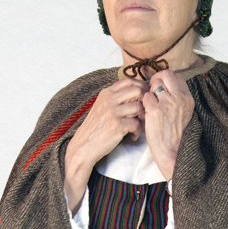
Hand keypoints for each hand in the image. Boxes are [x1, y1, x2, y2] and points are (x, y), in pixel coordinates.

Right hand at [64, 78, 145, 212]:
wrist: (83, 147)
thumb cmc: (94, 129)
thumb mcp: (101, 108)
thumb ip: (115, 99)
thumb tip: (134, 95)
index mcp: (106, 93)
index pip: (128, 81)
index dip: (140, 87)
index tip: (143, 98)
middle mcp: (109, 100)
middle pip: (137, 91)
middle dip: (144, 102)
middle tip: (143, 113)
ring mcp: (113, 112)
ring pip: (139, 107)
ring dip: (142, 118)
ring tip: (137, 127)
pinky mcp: (117, 126)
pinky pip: (136, 124)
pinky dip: (137, 132)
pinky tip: (132, 136)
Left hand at [142, 70, 194, 180]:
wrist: (173, 152)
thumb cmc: (176, 136)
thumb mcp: (184, 114)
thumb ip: (177, 99)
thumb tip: (165, 88)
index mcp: (187, 98)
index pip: (176, 77)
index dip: (166, 79)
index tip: (161, 87)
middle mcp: (178, 98)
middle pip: (166, 75)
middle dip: (157, 80)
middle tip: (152, 90)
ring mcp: (167, 102)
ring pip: (154, 85)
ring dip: (150, 92)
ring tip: (150, 105)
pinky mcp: (155, 110)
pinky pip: (145, 97)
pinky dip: (144, 104)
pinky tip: (146, 113)